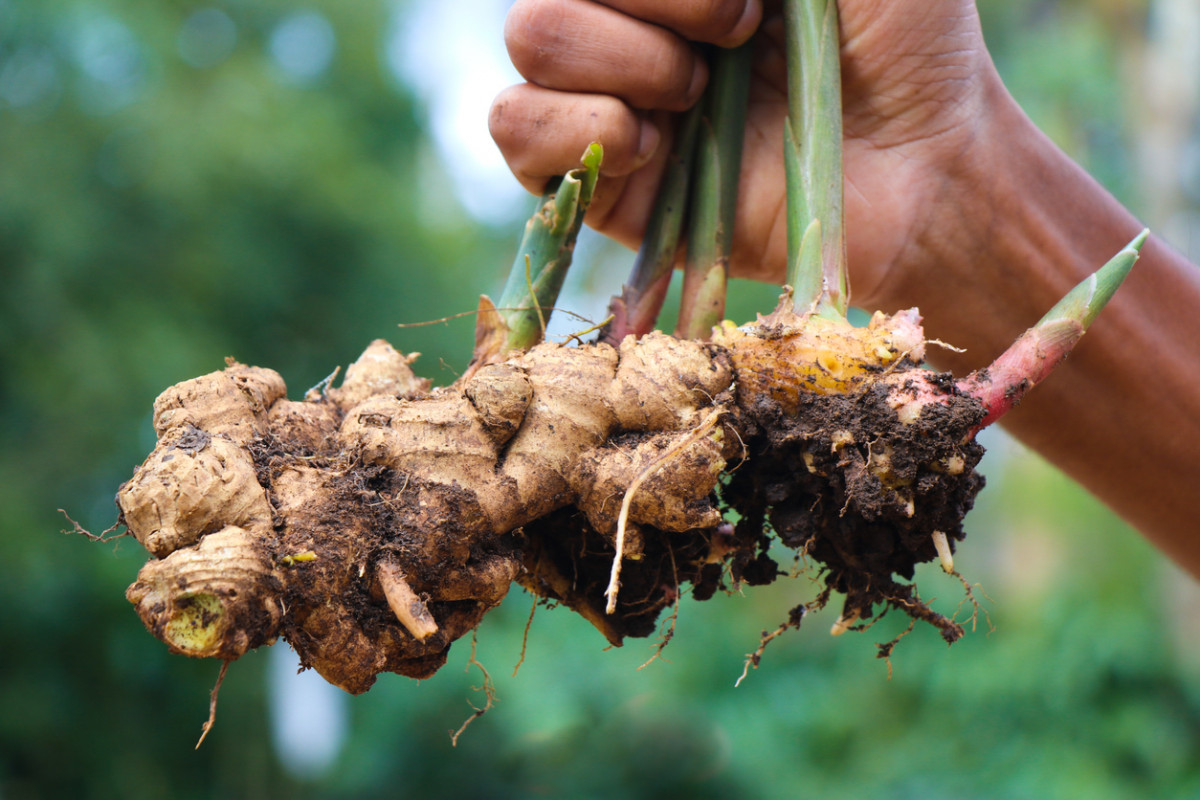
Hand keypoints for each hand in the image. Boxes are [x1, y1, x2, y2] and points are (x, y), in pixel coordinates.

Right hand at [490, 0, 1002, 308]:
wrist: (922, 171)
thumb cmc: (905, 40)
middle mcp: (633, 18)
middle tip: (740, 32)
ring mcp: (609, 96)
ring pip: (531, 39)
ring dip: (630, 62)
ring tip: (704, 98)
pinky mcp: (601, 181)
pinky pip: (517, 131)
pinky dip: (583, 130)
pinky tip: (656, 148)